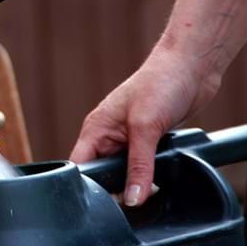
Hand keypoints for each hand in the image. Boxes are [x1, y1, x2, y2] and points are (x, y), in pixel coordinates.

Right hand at [71, 0, 246, 206]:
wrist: (191, 68)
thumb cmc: (160, 84)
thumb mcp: (145, 128)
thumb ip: (138, 166)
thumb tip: (133, 198)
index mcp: (96, 129)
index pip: (79, 165)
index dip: (85, 185)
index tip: (100, 202)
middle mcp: (108, 136)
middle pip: (100, 173)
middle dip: (113, 187)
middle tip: (132, 196)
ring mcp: (127, 139)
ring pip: (122, 172)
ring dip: (133, 181)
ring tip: (146, 185)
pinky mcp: (147, 142)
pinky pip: (140, 167)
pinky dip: (147, 175)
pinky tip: (156, 177)